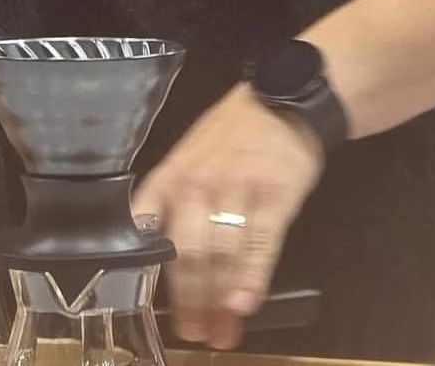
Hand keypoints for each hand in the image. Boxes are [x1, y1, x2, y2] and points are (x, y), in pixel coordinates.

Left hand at [134, 85, 323, 350]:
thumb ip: (171, 198)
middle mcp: (199, 183)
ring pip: (222, 255)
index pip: (149, 228)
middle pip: (188, 253)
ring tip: (222, 334)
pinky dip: (251, 279)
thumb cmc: (234, 132)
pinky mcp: (273, 194)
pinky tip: (244, 305)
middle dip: (190, 302)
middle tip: (195, 336)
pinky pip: (260, 244)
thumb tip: (152, 248)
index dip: (148, 273)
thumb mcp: (190, 154)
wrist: (286, 98)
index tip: (151, 309)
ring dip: (219, 302)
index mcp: (173, 175)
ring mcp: (237, 189)